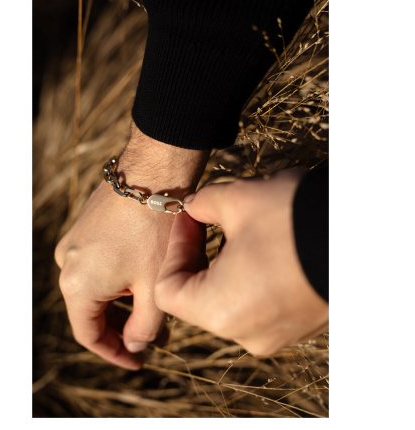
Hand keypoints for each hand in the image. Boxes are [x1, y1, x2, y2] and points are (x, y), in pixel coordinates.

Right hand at [55, 123, 208, 369]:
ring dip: (122, 302)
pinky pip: (97, 263)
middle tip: (154, 336)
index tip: (138, 361)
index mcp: (77, 285)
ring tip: (153, 306)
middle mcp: (66, 263)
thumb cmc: (155, 230)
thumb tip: (136, 346)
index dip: (114, 353)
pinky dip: (117, 277)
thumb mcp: (154, 287)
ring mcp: (74, 241)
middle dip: (122, 327)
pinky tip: (142, 275)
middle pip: (91, 311)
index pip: (89, 335)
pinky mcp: (85, 225)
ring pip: (96, 287)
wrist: (153, 172)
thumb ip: (145, 327)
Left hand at [155, 169, 328, 355]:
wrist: (365, 233)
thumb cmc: (296, 217)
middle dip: (198, 254)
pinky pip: (258, 303)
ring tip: (240, 229)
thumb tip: (192, 209)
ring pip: (228, 299)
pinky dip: (250, 276)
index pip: (168, 290)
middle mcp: (246, 334)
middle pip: (198, 296)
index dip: (172, 250)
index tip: (188, 220)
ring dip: (224, 263)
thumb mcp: (238, 199)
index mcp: (221, 311)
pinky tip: (266, 245)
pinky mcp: (297, 325)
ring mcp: (276, 334)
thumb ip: (201, 204)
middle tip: (206, 219)